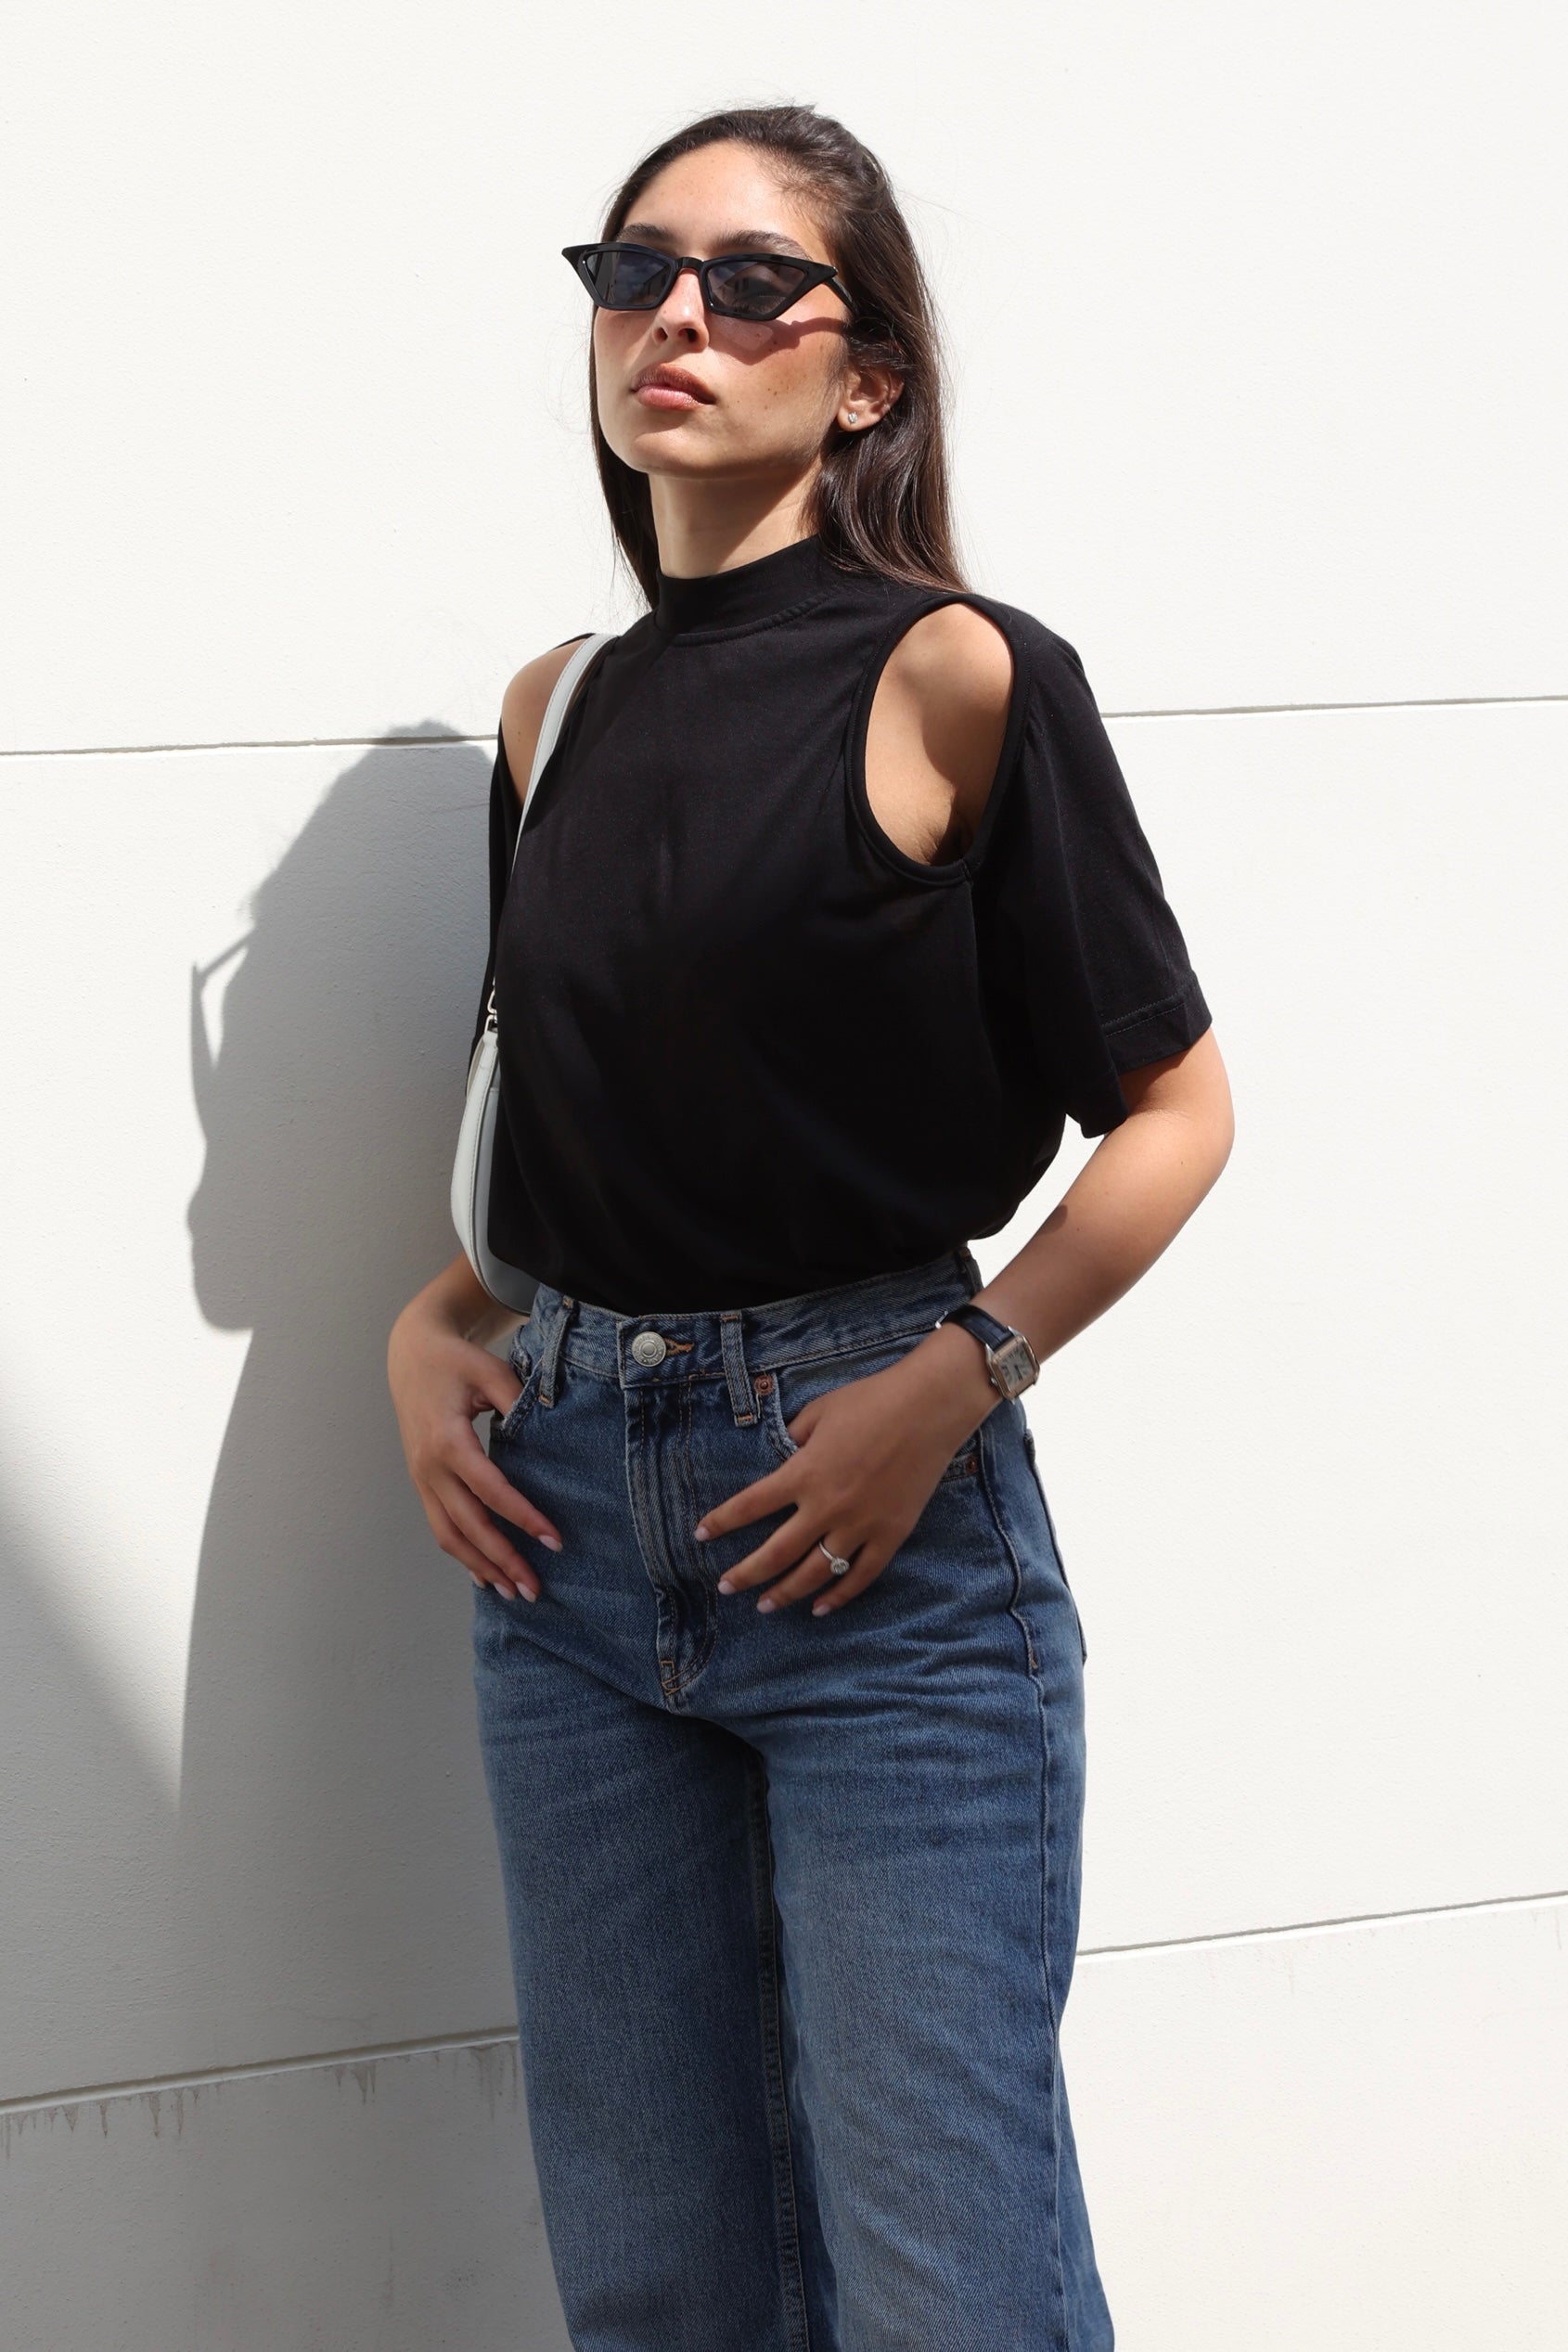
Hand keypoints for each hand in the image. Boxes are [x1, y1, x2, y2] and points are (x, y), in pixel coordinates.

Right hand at [387, 1283, 563, 1601]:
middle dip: (503, 1560)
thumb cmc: (455, 1361)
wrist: (411, 1354)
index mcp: (448, 1441)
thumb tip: (550, 1430)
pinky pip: (440, 1525)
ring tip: (513, 1591)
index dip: (524, 1518)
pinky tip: (484, 1574)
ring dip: (480, 1566)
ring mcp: (421, 1477)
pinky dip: (462, 1553)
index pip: (491, 1491)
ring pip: (448, 1535)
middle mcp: (430, 1467)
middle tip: (535, 1589)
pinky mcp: (421, 1481)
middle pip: (468, 1526)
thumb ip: (518, 1401)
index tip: (554, 1540)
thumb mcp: (490, 1371)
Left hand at [694, 1328, 996, 1615]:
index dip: (721, 1521)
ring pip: (815, 1572)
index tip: (700, 1535)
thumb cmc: (871, 1401)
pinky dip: (840, 1595)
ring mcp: (860, 1525)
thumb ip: (795, 1438)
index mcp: (804, 1473)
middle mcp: (827, 1506)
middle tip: (725, 1587)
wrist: (929, 1408)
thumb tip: (781, 1454)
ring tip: (765, 1606)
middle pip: (776, 1552)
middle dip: (746, 1573)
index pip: (750, 1505)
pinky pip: (860, 1575)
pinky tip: (820, 1608)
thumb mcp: (819, 1411)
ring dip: (786, 1593)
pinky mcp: (891, 1534)